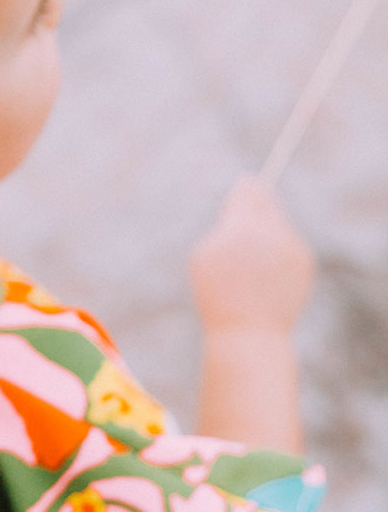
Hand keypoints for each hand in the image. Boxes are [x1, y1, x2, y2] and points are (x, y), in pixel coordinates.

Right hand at [188, 172, 315, 334]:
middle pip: (269, 203)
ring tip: (255, 255)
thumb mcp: (207, 255)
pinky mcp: (304, 260)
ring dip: (269, 228)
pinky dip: (280, 249)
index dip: (248, 188)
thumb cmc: (218, 293)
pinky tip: (269, 270)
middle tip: (256, 199)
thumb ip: (226, 224)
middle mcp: (270, 232)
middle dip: (261, 202)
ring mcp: (291, 246)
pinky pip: (290, 242)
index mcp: (241, 228)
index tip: (250, 181)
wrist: (250, 331)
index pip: (249, 193)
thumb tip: (245, 204)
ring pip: (280, 223)